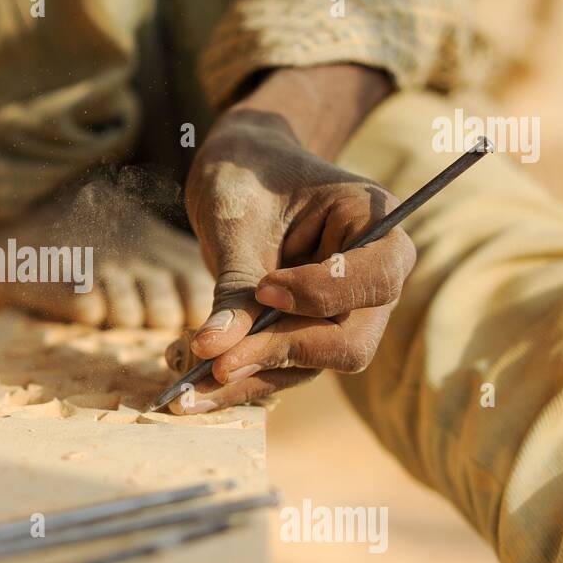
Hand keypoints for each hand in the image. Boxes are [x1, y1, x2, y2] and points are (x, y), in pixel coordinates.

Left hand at [175, 106, 414, 412]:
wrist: (240, 172)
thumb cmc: (246, 175)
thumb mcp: (238, 220)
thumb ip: (236, 285)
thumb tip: (214, 351)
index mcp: (375, 224)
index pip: (375, 278)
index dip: (323, 294)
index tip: (265, 288)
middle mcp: (370, 278)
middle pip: (352, 340)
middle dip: (282, 353)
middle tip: (216, 363)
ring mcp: (342, 312)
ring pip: (312, 365)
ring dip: (251, 380)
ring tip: (187, 390)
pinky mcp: (306, 334)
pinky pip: (281, 369)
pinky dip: (238, 381)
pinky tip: (191, 390)